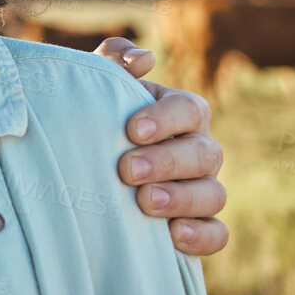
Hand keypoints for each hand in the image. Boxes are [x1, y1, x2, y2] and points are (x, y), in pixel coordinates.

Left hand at [94, 37, 228, 256]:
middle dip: (167, 162)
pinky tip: (172, 236)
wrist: (76, 168)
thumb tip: (146, 58)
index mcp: (180, 113)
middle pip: (205, 154)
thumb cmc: (90, 119)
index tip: (131, 130)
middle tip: (127, 170)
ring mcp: (202, 189)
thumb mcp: (94, 88)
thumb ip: (113, 62)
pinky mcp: (198, 226)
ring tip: (145, 203)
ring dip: (182, 199)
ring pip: (214, 194)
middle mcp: (198, 149)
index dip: (167, 118)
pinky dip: (202, 236)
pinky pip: (218, 234)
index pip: (190, 109)